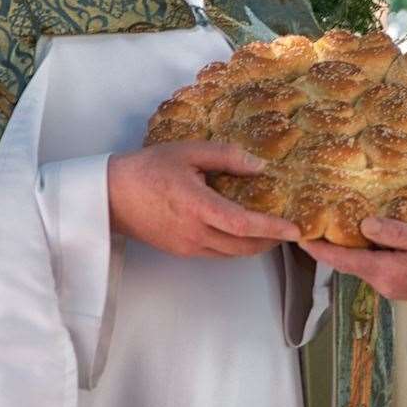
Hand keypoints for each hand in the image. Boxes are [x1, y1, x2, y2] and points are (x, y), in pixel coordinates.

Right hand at [107, 141, 300, 257]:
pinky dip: (235, 245)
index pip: (244, 225)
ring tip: (270, 229)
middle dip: (270, 240)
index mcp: (198, 208)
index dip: (272, 228)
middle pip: (244, 247)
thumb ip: (225, 157)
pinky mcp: (181, 251)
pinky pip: (217, 252)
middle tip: (288, 228)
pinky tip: (240, 229)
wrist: (111, 196)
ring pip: (232, 254)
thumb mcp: (188, 152)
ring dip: (254, 245)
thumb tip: (259, 166)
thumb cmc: (148, 169)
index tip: (294, 229)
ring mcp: (188, 246)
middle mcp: (195, 233)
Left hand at [299, 213, 406, 304]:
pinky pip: (373, 266)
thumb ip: (396, 233)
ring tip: (331, 224)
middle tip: (310, 221)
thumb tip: (363, 226)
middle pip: (346, 263)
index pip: (341, 261)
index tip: (296, 234)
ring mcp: (391, 287)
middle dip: (327, 246)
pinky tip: (364, 236)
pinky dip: (363, 253)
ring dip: (345, 249)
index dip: (316, 248)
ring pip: (360, 265)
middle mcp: (384, 284)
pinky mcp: (400, 285)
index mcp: (387, 272)